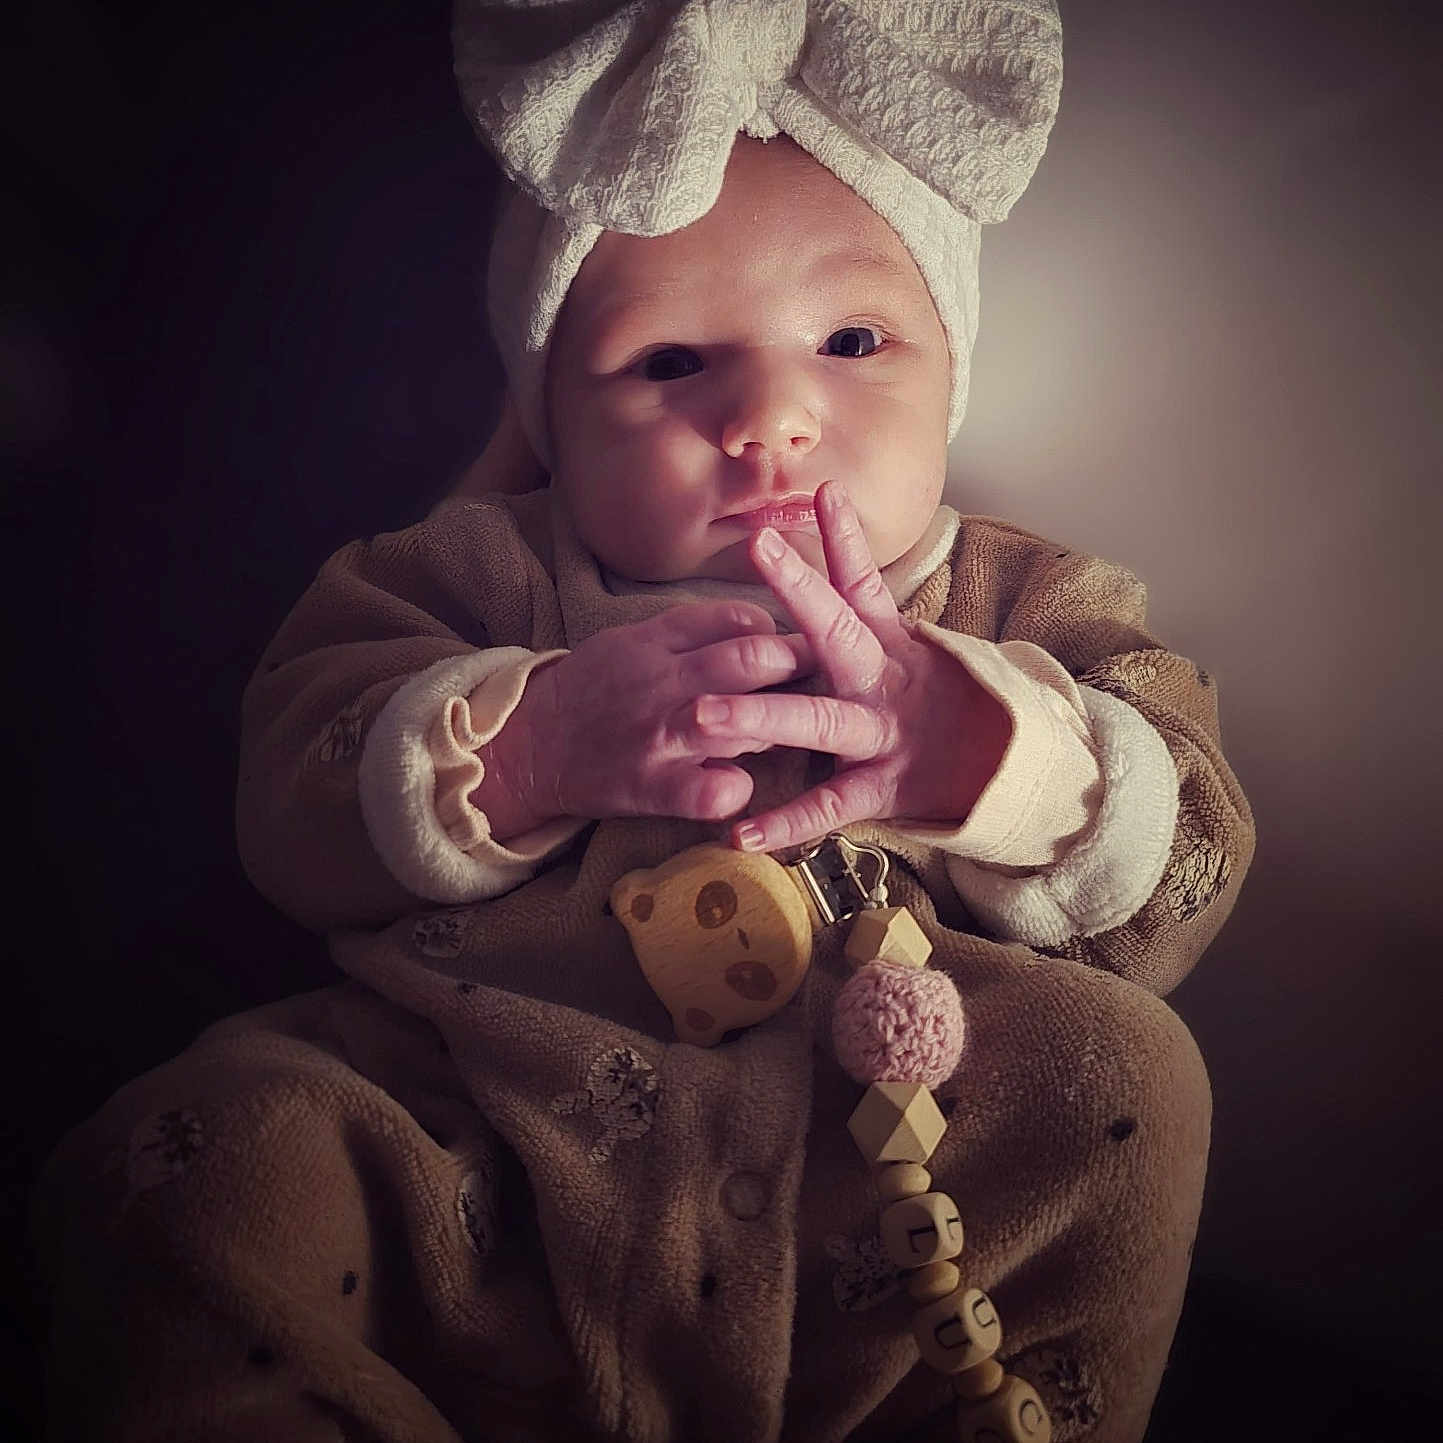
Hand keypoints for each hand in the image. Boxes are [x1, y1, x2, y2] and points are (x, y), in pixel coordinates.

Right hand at [477, 602, 814, 836]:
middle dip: (797, 669)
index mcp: (658, 642)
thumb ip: (693, 629)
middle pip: (751, 662)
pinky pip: (715, 792)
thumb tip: (760, 623)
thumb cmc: (592, 690)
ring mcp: (661, 738)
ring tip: (780, 733)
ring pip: (744, 723)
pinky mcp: (653, 788)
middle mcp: (664, 684)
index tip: (798, 647)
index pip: (739, 620)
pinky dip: (738, 790)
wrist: (531, 747)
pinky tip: (737, 785)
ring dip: (776, 728)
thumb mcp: (633, 640)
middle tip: (818, 684)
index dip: (781, 632)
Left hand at [694, 481, 1010, 851]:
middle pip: (839, 630)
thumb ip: (867, 615)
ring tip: (704, 715)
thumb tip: (834, 546)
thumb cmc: (942, 708)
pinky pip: (829, 808)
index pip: (864, 583)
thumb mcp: (910, 654)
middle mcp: (885, 681)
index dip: (845, 539)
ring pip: (821, 721)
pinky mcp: (885, 790)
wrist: (1009, 774)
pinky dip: (786, 823)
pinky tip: (741, 833)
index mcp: (890, 645)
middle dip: (798, 589)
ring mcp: (884, 735)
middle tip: (757, 548)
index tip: (824, 491)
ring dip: (761, 717)